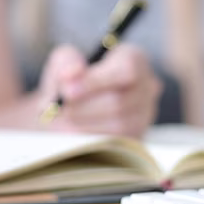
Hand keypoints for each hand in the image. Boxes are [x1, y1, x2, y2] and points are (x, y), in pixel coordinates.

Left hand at [37, 44, 162, 137]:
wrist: (70, 106)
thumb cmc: (72, 79)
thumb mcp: (65, 60)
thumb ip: (67, 63)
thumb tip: (70, 76)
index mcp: (134, 59)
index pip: (126, 70)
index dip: (96, 82)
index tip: (67, 92)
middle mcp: (147, 87)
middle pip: (119, 102)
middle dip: (83, 108)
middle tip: (57, 109)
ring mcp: (144, 115)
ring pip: (117, 125)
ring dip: (83, 124)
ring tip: (60, 119)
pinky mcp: (136, 138)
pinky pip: (115, 143)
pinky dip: (88, 138)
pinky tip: (71, 130)